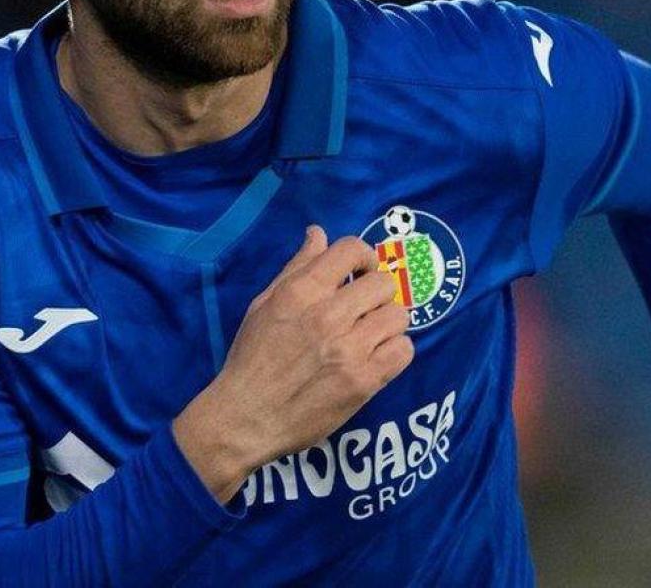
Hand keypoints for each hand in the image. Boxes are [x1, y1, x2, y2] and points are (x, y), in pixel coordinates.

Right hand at [172, 226, 414, 502]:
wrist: (246, 417)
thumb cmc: (252, 358)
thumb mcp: (264, 304)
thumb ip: (296, 268)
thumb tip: (318, 233)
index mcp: (301, 292)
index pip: (351, 250)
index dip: (363, 257)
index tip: (360, 272)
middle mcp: (329, 315)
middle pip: (383, 283)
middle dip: (376, 292)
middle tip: (365, 308)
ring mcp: (349, 349)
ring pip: (398, 316)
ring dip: (387, 322)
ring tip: (371, 334)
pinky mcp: (364, 381)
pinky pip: (404, 351)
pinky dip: (394, 351)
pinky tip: (377, 356)